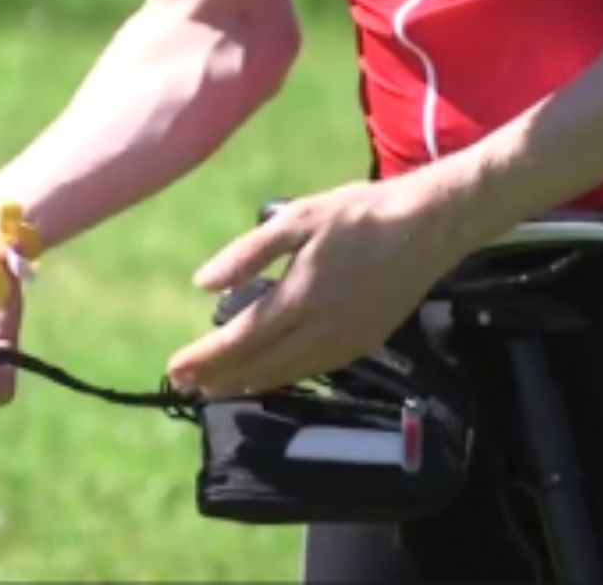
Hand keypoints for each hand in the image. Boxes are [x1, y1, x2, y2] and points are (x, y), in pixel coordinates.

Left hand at [165, 178, 470, 398]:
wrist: (427, 226)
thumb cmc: (359, 214)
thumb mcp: (297, 219)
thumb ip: (248, 253)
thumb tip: (202, 284)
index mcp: (300, 297)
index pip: (241, 338)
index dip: (206, 357)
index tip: (175, 368)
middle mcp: (322, 329)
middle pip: (260, 364)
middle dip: (218, 376)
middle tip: (185, 386)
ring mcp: (346, 341)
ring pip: (288, 373)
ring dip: (248, 382)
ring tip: (217, 387)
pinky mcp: (365, 343)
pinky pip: (315, 370)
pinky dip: (284, 377)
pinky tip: (269, 375)